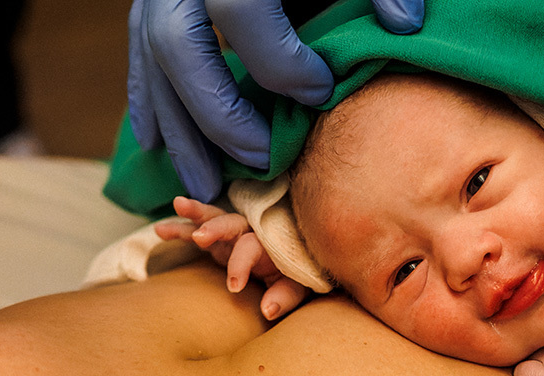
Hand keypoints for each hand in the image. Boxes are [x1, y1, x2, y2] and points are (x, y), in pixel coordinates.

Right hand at [127, 0, 424, 201]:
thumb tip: (405, 23)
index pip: (242, 13)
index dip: (280, 62)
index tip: (319, 93)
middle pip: (180, 48)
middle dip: (219, 114)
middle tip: (263, 160)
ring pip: (152, 62)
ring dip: (177, 131)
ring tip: (204, 188)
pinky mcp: (148, 1)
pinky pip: (137, 55)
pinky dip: (149, 103)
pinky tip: (156, 147)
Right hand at [155, 196, 309, 319]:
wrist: (296, 264)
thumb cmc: (297, 277)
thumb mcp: (297, 288)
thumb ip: (285, 296)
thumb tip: (267, 310)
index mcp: (270, 244)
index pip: (251, 249)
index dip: (241, 266)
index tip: (233, 287)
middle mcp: (250, 233)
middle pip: (232, 224)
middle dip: (215, 228)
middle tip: (200, 236)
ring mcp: (233, 235)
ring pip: (214, 218)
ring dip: (196, 212)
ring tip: (177, 204)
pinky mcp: (219, 241)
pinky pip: (198, 230)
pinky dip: (182, 227)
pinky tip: (160, 230)